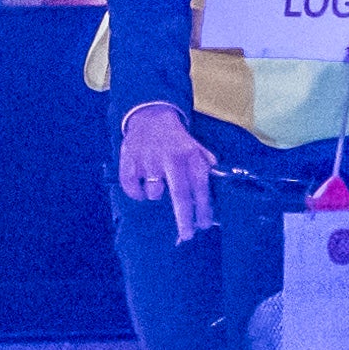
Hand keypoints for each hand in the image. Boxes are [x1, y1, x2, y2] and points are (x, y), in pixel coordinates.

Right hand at [117, 102, 213, 236]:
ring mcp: (149, 161)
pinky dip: (136, 193)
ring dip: (156, 194)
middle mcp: (171, 159)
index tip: (204, 224)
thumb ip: (206, 163)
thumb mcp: (195, 146)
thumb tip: (219, 179)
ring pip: (153, 193)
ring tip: (157, 183)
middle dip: (185, 219)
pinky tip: (140, 186)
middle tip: (187, 235)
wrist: (150, 115)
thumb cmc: (175, 138)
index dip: (203, 209)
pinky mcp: (129, 162)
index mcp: (190, 156)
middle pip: (179, 196)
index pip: (199, 188)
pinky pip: (132, 188)